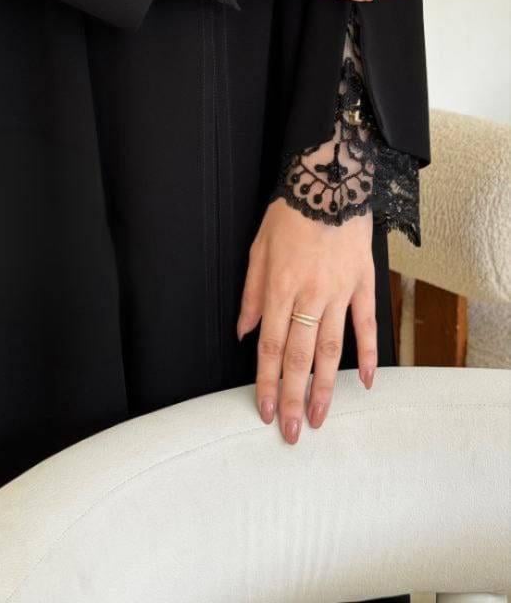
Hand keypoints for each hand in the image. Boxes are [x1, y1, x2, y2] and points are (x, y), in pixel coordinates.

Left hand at [236, 198, 376, 443]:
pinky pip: (366, 325)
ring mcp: (340, 292)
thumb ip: (252, 294)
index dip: (265, 383)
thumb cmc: (290, 213)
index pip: (270, 347)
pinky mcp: (364, 284)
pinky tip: (363, 382)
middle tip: (290, 432)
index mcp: (280, 287)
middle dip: (292, 397)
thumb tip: (245, 333)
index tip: (264, 410)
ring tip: (319, 417)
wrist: (331, 181)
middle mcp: (310, 296)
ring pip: (332, 349)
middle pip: (299, 356)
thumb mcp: (258, 248)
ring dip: (324, 387)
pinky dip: (367, 355)